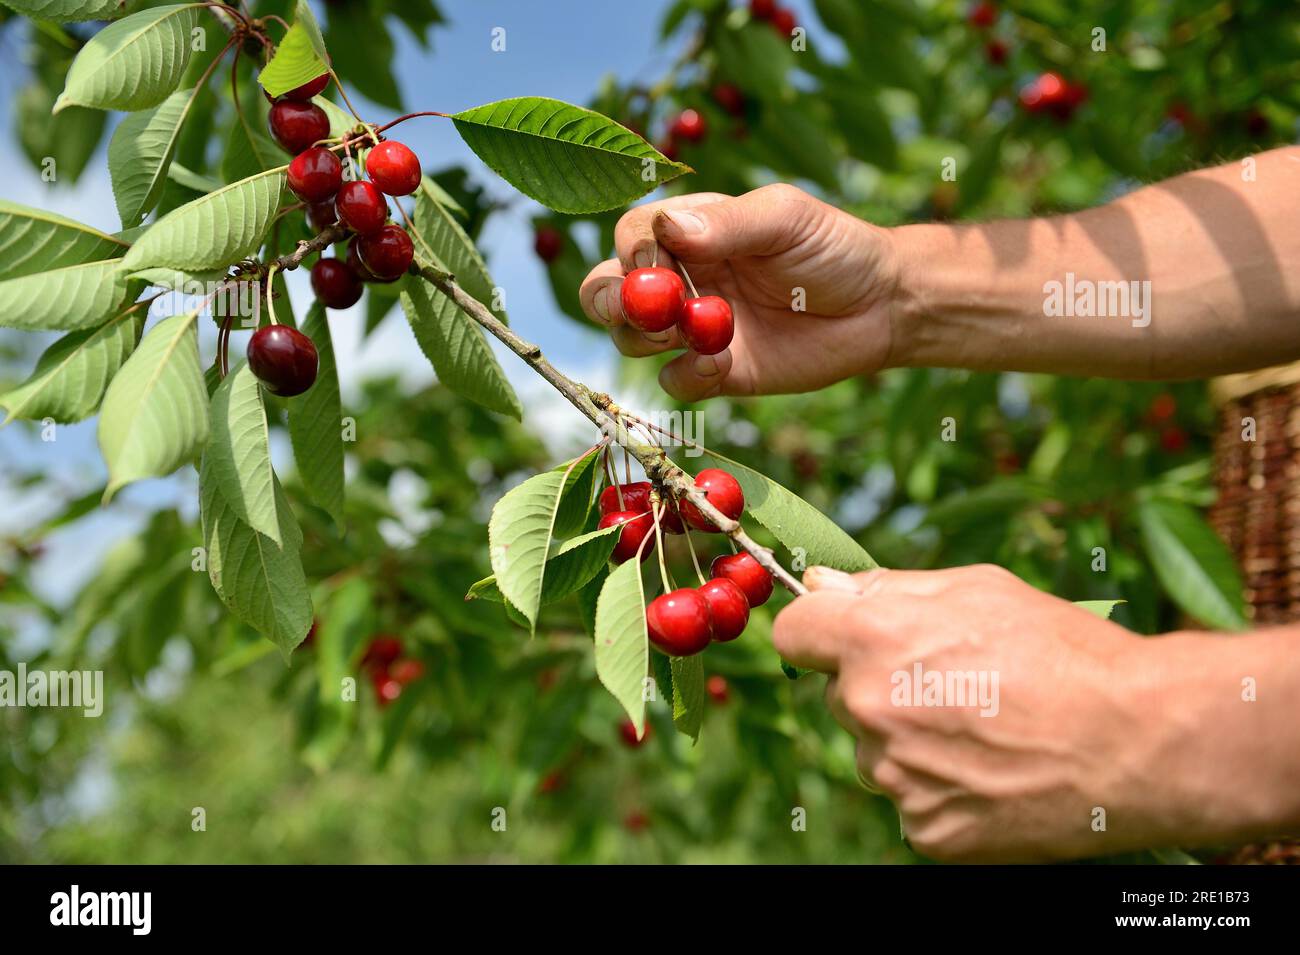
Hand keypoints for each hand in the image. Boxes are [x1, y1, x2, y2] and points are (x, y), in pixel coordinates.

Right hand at [578, 184, 898, 399]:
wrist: (880, 307)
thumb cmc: (833, 248)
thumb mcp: (784, 219)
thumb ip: (727, 222)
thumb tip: (668, 231)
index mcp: (690, 231)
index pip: (631, 237)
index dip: (634, 253)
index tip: (660, 264)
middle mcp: (681, 279)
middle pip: (607, 291)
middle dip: (611, 302)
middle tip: (644, 312)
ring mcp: (693, 328)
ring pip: (630, 338)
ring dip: (646, 339)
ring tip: (692, 332)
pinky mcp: (715, 373)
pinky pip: (674, 382)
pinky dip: (687, 376)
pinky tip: (721, 363)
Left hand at [773, 564, 1200, 861]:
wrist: (1140, 742)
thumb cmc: (1065, 652)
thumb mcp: (978, 589)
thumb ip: (887, 586)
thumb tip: (820, 584)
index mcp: (873, 640)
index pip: (792, 634)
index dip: (818, 632)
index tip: (844, 637)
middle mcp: (870, 709)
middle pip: (837, 695)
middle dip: (876, 686)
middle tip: (952, 684)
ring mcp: (894, 777)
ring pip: (873, 750)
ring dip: (906, 740)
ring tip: (984, 729)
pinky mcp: (924, 830)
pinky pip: (909, 800)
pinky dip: (938, 788)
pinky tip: (990, 771)